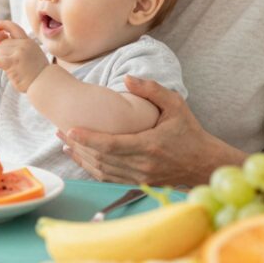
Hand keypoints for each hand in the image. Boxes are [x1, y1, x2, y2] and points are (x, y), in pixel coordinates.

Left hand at [0, 20, 47, 92]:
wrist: (45, 83)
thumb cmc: (35, 75)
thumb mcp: (28, 57)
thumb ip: (14, 52)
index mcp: (28, 42)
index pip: (14, 28)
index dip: (3, 25)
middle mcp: (24, 44)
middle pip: (2, 43)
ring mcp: (20, 52)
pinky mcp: (14, 61)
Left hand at [57, 75, 245, 185]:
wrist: (204, 164)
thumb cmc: (190, 132)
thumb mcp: (176, 105)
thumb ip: (151, 90)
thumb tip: (126, 79)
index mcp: (149, 145)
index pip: (111, 144)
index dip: (88, 138)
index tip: (70, 129)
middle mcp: (141, 165)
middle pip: (101, 158)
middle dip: (78, 145)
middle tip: (59, 130)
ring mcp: (139, 177)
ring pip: (102, 170)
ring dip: (81, 157)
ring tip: (64, 143)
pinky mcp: (139, 183)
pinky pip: (109, 178)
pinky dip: (92, 168)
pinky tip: (81, 158)